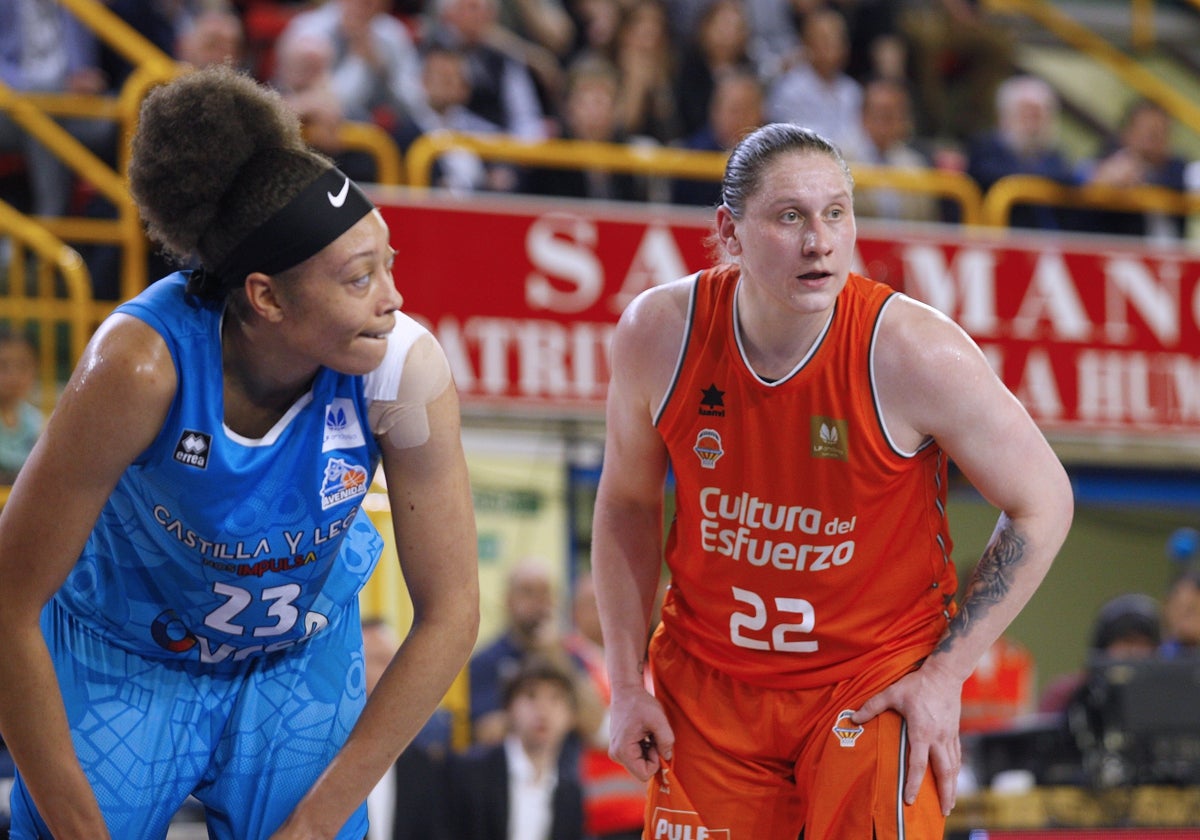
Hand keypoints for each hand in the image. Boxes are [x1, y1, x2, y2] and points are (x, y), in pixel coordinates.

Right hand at [608, 684, 673, 780]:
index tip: (656, 742)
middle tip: (652, 735)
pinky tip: (643, 732)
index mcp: (623, 751)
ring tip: (647, 732)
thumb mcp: (659, 720)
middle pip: (642, 770)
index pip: (644, 775)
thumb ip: (666, 741)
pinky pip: (636, 757)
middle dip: (652, 756)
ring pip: (640, 764)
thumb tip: (667, 757)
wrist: (626, 690)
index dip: (656, 762)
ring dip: (649, 751)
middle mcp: (616, 755)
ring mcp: (616, 752)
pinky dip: (644, 747)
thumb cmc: (640, 703)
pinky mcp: (619, 748)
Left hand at [851, 663, 962, 814]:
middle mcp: (938, 737)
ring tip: (949, 804)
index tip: (909, 800)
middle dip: (944, 793)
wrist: (944, 674)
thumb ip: (872, 706)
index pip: (918, 763)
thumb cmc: (916, 684)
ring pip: (953, 767)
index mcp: (922, 731)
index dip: (913, 783)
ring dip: (952, 786)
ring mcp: (949, 735)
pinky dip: (955, 771)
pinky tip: (953, 779)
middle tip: (943, 813)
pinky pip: (957, 756)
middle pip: (944, 772)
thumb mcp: (892, 693)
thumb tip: (853, 718)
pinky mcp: (954, 732)